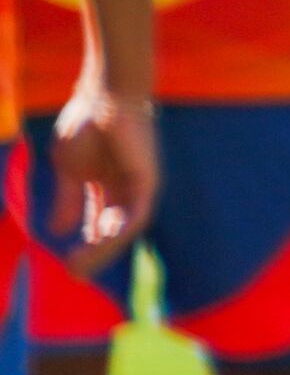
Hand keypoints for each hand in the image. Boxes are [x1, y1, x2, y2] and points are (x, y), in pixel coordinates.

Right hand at [40, 74, 152, 269]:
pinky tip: (100, 243)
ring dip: (104, 250)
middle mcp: (125, 192)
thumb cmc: (85, 125)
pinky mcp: (148, 182)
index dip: (87, 248)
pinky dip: (120, 231)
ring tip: (81, 266)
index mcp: (106, 188)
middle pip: (113, 234)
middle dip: (95, 256)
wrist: (103, 98)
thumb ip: (66, 200)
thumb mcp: (68, 170)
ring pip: (124, 230)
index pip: (99, 225)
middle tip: (76, 276)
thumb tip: (55, 231)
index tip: (70, 269)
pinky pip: (136, 215)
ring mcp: (139, 188)